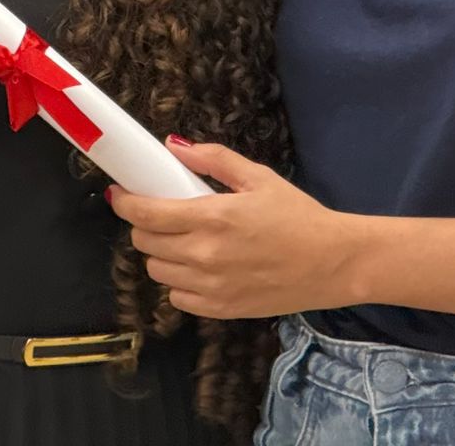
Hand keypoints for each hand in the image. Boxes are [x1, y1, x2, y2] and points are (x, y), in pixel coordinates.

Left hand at [110, 139, 358, 319]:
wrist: (333, 263)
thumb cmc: (298, 215)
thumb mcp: (259, 177)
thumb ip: (213, 160)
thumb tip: (174, 146)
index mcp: (213, 218)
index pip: (146, 214)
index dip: (125, 202)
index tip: (121, 194)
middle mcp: (205, 255)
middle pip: (145, 242)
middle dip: (145, 224)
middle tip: (163, 213)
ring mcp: (211, 287)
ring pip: (157, 270)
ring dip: (161, 252)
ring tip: (183, 240)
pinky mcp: (220, 310)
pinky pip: (177, 297)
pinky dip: (180, 281)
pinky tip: (200, 267)